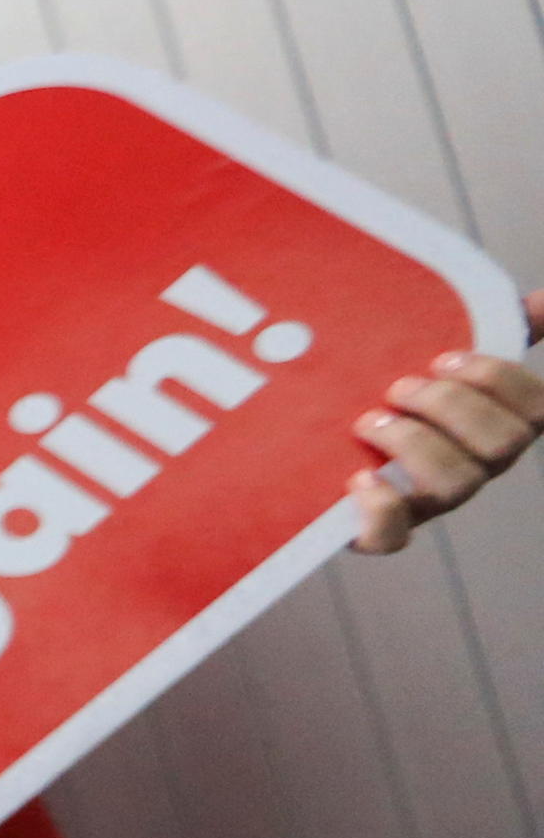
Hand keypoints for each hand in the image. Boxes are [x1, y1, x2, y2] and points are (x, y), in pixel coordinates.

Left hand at [345, 297, 543, 551]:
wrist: (316, 453)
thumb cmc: (401, 402)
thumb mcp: (445, 365)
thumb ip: (496, 332)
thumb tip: (541, 300)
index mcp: (497, 426)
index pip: (537, 409)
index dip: (498, 379)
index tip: (445, 358)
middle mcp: (475, 468)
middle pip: (503, 447)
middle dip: (451, 408)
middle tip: (398, 387)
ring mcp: (430, 503)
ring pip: (456, 486)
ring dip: (414, 444)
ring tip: (369, 421)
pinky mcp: (381, 532)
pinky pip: (394, 537)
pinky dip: (381, 509)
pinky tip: (359, 478)